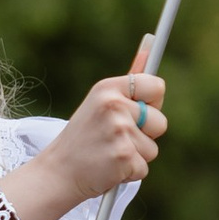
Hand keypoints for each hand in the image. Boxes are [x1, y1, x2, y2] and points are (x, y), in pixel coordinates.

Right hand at [0, 39, 166, 219]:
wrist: (58, 172)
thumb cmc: (82, 138)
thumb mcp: (99, 105)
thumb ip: (128, 84)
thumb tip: (151, 47)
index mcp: (108, 88)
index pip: (156, 86)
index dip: (152, 103)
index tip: (139, 112)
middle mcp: (114, 106)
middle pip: (160, 122)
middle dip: (145, 135)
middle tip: (116, 139)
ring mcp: (119, 131)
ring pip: (152, 148)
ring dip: (135, 156)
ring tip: (109, 153)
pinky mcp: (124, 156)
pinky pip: (144, 167)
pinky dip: (129, 172)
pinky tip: (108, 167)